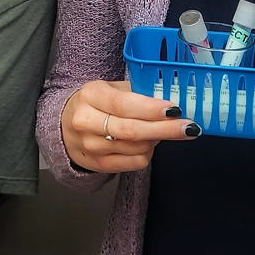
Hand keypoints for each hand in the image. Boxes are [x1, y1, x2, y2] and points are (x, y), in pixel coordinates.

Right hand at [61, 80, 200, 173]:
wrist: (65, 127)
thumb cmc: (96, 103)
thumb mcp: (110, 89)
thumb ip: (137, 93)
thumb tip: (173, 101)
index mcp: (91, 95)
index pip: (124, 104)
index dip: (151, 109)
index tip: (175, 109)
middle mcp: (87, 122)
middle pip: (132, 130)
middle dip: (165, 129)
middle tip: (189, 127)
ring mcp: (91, 147)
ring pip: (136, 147)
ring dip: (158, 139)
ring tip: (166, 129)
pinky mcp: (98, 165)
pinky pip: (134, 163)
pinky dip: (148, 152)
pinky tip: (150, 143)